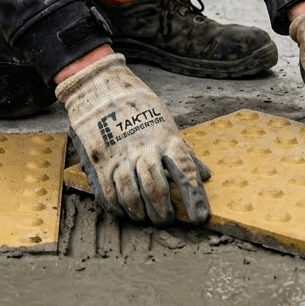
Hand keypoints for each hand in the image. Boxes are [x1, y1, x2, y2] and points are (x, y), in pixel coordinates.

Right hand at [56, 52, 209, 225]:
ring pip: (131, 193)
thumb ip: (184, 150)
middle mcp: (143, 148)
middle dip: (162, 210)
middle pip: (155, 187)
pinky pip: (108, 193)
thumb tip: (205, 174)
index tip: (200, 218)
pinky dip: (117, 206)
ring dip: (140, 211)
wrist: (100, 86)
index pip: (184, 170)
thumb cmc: (137, 106)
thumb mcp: (166, 123)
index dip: (194, 196)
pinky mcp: (99, 160)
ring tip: (144, 216)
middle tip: (165, 219)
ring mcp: (120, 155)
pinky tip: (124, 210)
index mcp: (164, 137)